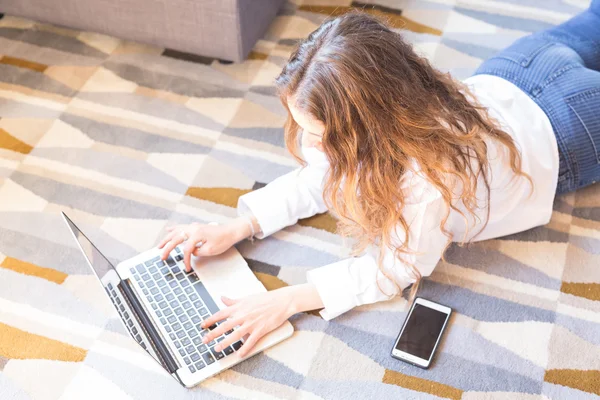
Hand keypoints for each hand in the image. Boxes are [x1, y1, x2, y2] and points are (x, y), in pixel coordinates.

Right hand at [157, 219, 250, 271]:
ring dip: (167, 238)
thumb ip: (198, 251)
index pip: (187, 249)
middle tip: (162, 257)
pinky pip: (181, 227)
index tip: (186, 267)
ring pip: (176, 231)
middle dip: (167, 248)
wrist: (231, 231)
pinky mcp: (196, 227)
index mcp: (197, 234)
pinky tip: (168, 230)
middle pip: (176, 238)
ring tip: (159, 246)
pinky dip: (174, 229)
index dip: (185, 259)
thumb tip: (191, 251)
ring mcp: (194, 227)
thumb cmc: (224, 240)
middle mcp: (193, 228)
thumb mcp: (211, 250)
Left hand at [200, 284, 323, 356]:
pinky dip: (245, 348)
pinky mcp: (261, 329)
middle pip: (225, 325)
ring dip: (225, 342)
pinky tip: (239, 354)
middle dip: (213, 333)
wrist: (282, 301)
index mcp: (239, 307)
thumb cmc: (265, 299)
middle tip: (203, 340)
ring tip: (217, 348)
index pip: (221, 313)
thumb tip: (222, 298)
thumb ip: (233, 301)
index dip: (210, 319)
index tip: (202, 325)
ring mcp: (252, 323)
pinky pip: (251, 340)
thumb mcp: (247, 298)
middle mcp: (243, 315)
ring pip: (235, 334)